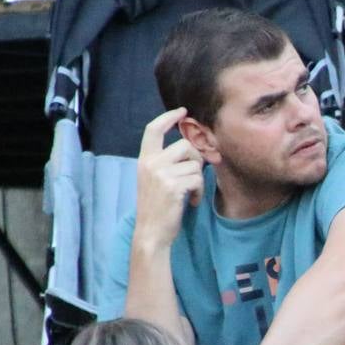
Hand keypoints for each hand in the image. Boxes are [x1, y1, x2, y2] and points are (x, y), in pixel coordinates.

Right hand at [135, 108, 204, 246]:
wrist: (151, 232)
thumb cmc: (156, 207)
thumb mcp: (154, 180)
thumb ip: (166, 162)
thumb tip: (192, 148)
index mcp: (144, 159)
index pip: (153, 130)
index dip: (168, 118)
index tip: (182, 112)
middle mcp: (150, 163)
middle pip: (185, 145)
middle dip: (196, 159)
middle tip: (195, 174)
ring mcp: (161, 174)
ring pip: (195, 164)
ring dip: (198, 180)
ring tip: (190, 193)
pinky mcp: (173, 186)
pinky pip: (198, 179)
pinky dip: (199, 192)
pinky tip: (191, 201)